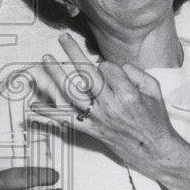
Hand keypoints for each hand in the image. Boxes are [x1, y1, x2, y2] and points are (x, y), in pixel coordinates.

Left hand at [29, 33, 185, 178]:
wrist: (154, 151)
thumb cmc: (155, 119)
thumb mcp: (154, 91)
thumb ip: (136, 72)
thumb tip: (115, 65)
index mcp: (127, 94)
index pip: (107, 68)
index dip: (107, 65)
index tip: (110, 70)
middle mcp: (110, 106)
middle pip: (86, 74)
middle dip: (73, 52)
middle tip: (62, 38)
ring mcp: (98, 119)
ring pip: (72, 93)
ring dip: (56, 75)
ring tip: (45, 59)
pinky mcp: (91, 130)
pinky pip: (67, 121)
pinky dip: (49, 114)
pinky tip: (34, 107)